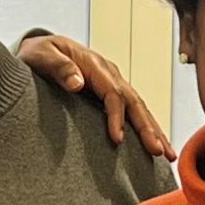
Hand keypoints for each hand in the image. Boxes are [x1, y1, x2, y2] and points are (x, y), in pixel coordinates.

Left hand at [14, 33, 174, 159]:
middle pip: (134, 101)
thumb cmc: (38, 53)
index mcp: (94, 64)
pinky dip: (146, 127)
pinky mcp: (111, 92)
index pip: (113, 93)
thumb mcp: (41, 55)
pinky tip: (155, 143)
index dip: (117, 117)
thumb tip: (77, 83)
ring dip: (154, 130)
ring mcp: (113, 82)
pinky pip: (133, 110)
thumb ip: (58, 67)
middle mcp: (109, 73)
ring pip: (139, 107)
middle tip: (158, 151)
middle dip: (148, 127)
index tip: (118, 140)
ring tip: (167, 155)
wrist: (39, 49)